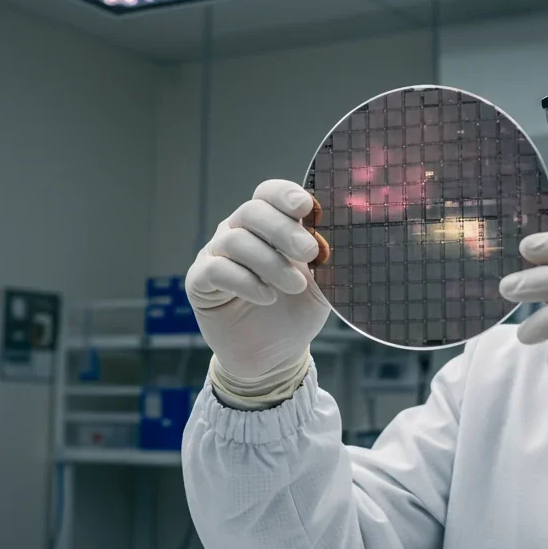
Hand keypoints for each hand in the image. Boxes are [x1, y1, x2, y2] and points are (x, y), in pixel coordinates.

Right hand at [186, 179, 329, 398]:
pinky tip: (267, 296)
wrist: (275, 354)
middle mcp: (238, 232)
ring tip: (295, 285)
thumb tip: (348, 238)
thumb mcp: (323, 284)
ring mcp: (216, 255)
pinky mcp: (200, 282)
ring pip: (235, 240)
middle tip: (310, 251)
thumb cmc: (296, 310)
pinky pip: (216, 270)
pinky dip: (245, 282)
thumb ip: (331, 261)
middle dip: (284, 230)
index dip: (285, 195)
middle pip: (252, 211)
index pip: (268, 194)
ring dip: (271, 262)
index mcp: (268, 225)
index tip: (307, 207)